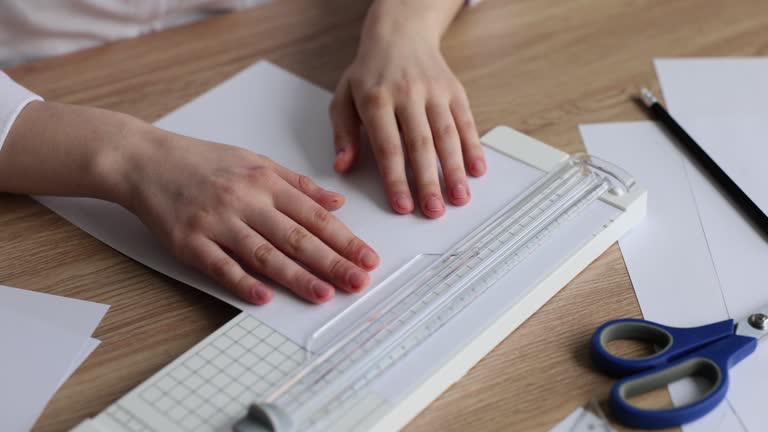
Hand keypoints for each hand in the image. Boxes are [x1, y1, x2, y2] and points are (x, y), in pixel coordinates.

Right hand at [120, 130, 379, 304]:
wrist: (145, 160)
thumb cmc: (203, 162)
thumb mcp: (255, 161)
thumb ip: (298, 184)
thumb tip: (337, 202)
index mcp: (264, 182)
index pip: (314, 216)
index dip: (344, 239)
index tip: (367, 257)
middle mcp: (244, 201)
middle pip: (296, 237)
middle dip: (332, 262)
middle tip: (358, 282)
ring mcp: (216, 222)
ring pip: (263, 254)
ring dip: (296, 277)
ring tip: (324, 294)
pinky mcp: (189, 242)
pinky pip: (220, 266)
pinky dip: (242, 282)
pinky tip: (265, 297)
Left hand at [330, 17, 485, 217]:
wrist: (399, 34)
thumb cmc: (369, 74)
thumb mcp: (344, 98)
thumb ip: (343, 134)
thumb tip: (342, 166)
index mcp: (376, 99)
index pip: (388, 147)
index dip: (396, 179)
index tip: (403, 206)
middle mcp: (407, 94)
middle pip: (421, 145)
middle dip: (429, 181)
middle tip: (434, 211)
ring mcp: (434, 91)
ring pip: (447, 135)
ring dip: (455, 169)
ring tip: (460, 198)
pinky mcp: (454, 90)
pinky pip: (465, 121)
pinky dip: (473, 147)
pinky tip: (477, 170)